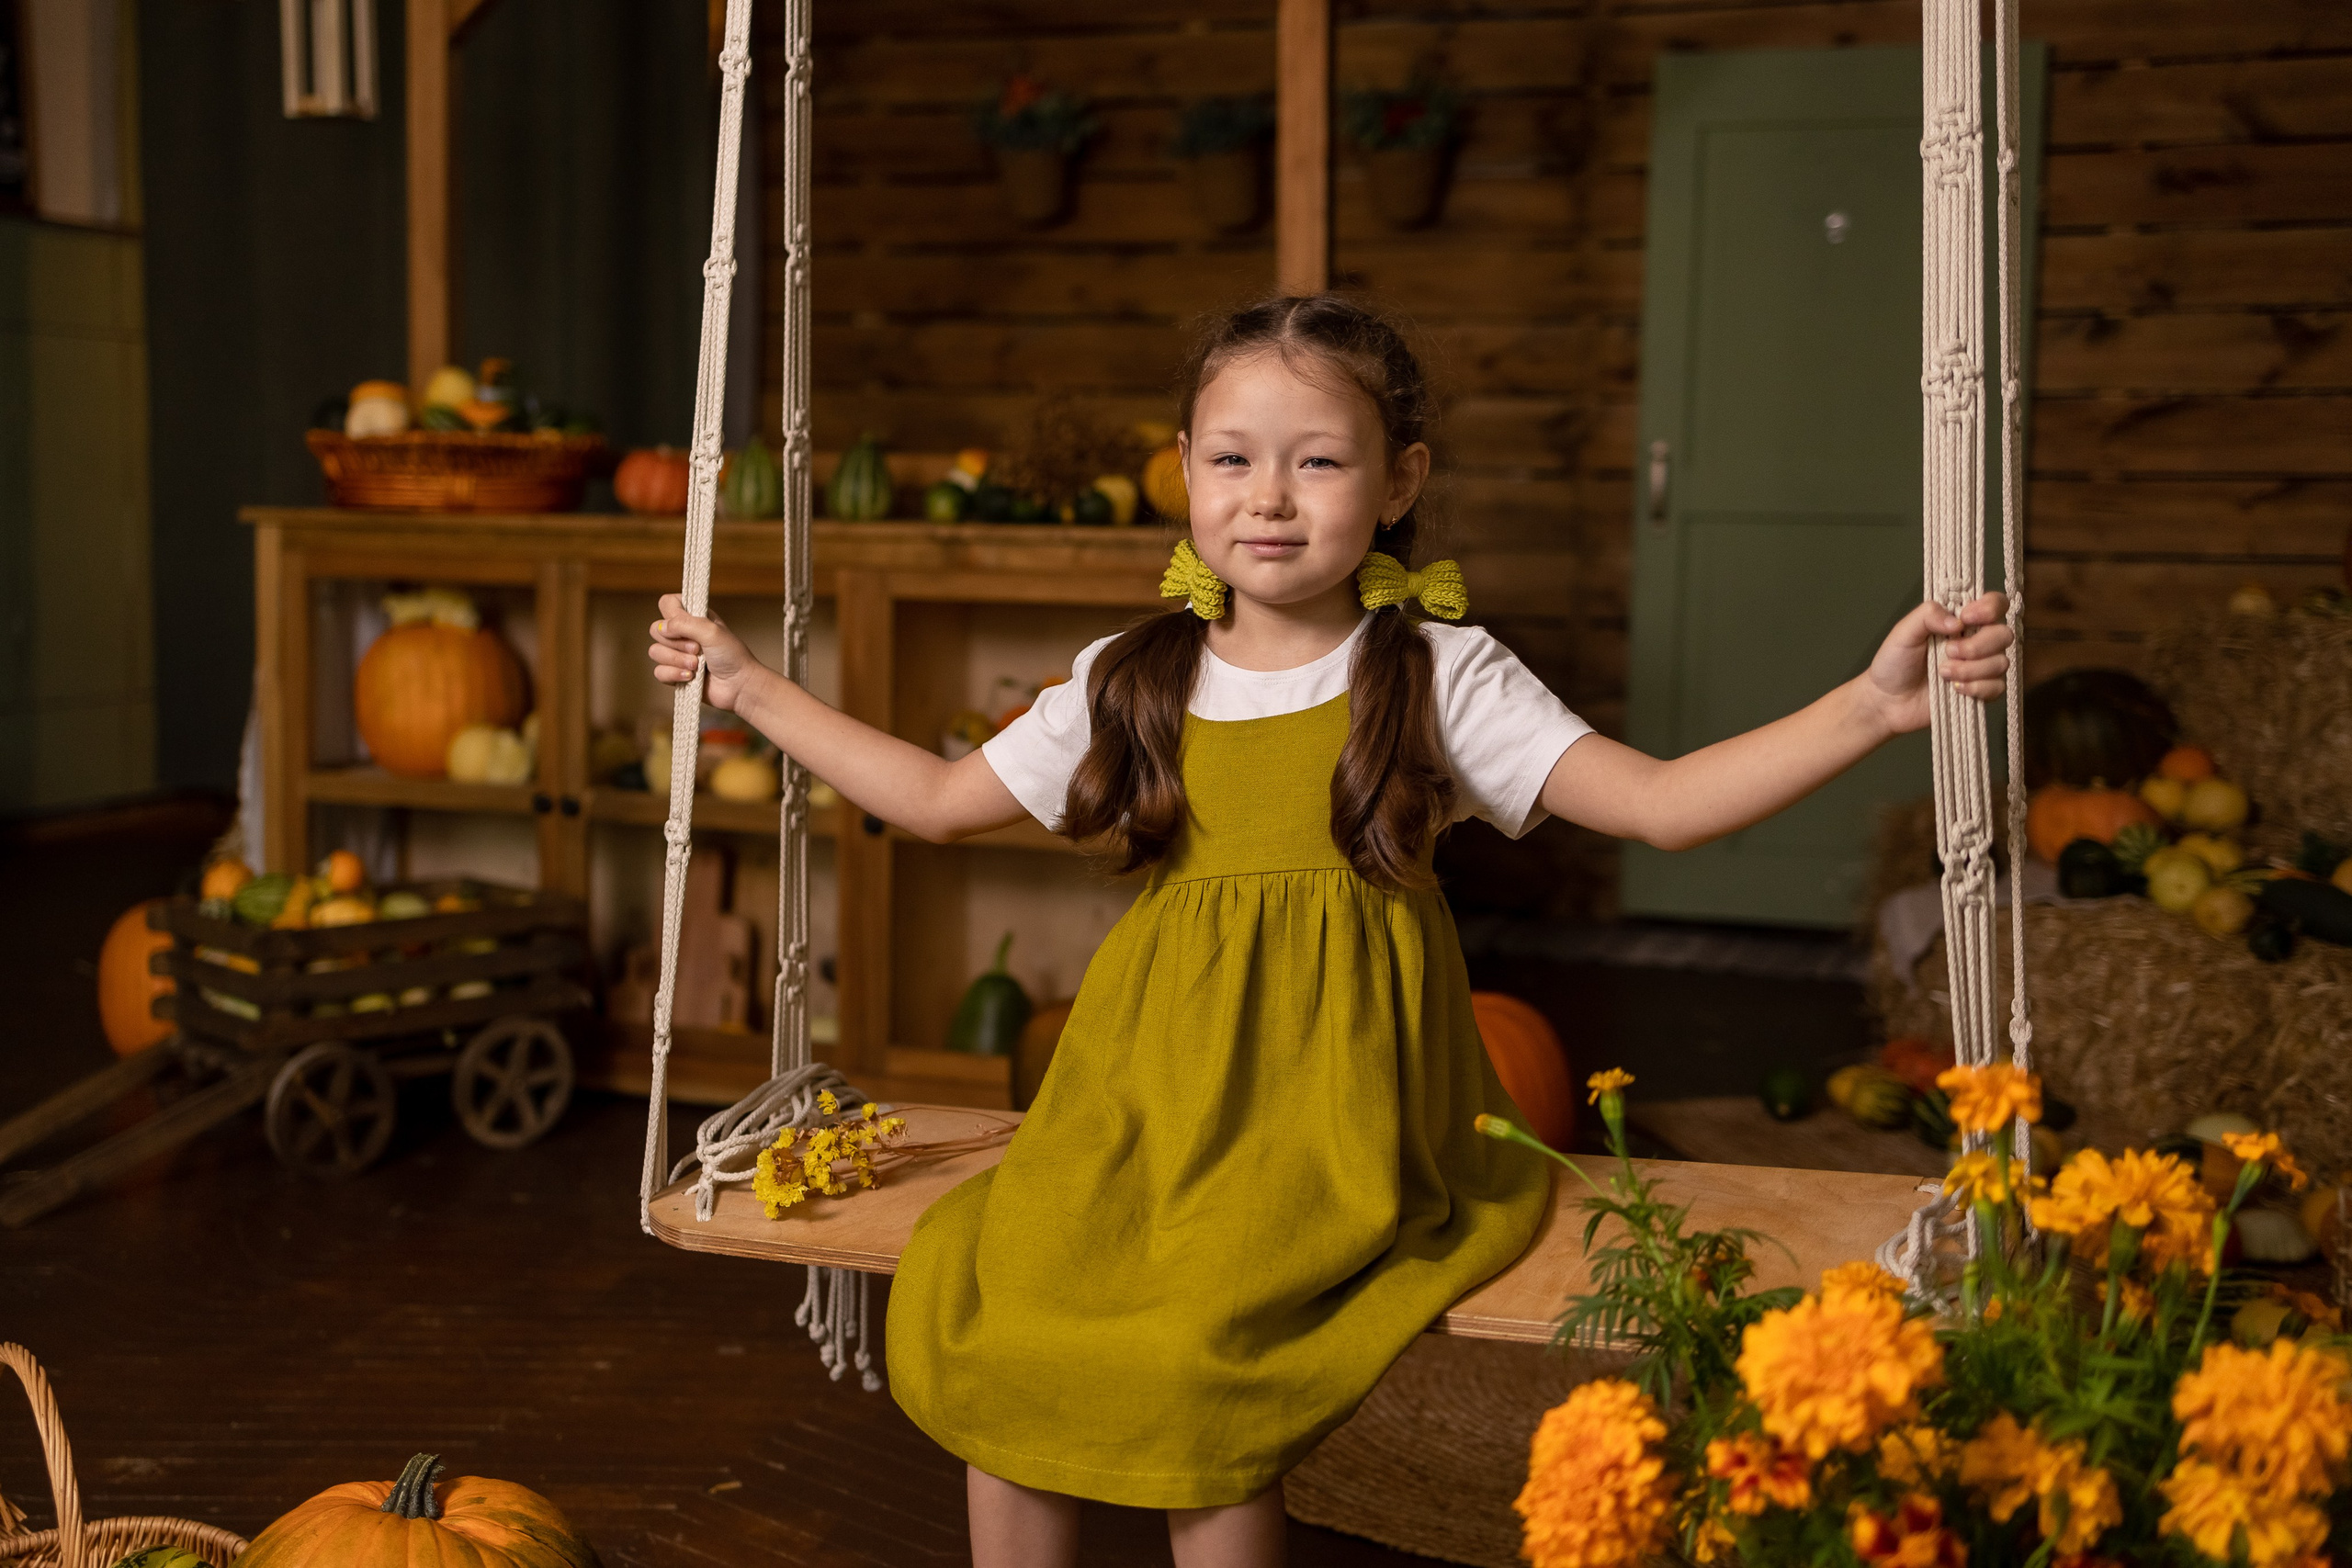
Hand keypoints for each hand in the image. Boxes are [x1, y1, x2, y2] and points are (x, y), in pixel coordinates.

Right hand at [648, 593, 764, 712]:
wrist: (739, 686)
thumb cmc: (732, 656)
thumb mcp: (712, 631)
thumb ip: (686, 623)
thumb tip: (662, 627)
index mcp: (693, 617)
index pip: (668, 603)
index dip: (671, 613)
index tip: (686, 624)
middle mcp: (683, 634)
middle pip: (656, 629)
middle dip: (676, 642)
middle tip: (697, 649)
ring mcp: (678, 654)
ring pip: (655, 652)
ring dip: (677, 660)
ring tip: (696, 665)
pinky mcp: (675, 674)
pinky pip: (659, 672)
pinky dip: (674, 675)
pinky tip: (690, 677)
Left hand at [1865, 592, 2013, 736]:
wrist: (1887, 701)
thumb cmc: (1894, 663)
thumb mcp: (1904, 632)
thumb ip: (1928, 616)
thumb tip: (1957, 621)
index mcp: (1961, 621)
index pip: (1996, 604)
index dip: (1990, 608)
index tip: (1966, 618)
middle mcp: (1977, 640)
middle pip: (2004, 634)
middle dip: (1977, 645)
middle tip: (1948, 652)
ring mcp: (1981, 667)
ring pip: (2001, 662)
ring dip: (1971, 669)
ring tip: (1943, 673)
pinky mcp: (1981, 691)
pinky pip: (1997, 687)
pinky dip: (1976, 687)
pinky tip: (1955, 689)